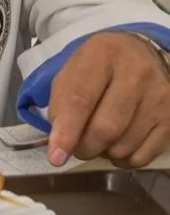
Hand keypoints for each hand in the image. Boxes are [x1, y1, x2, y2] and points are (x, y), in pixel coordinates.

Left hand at [47, 31, 169, 167]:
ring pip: (123, 146)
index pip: (81, 100)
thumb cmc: (100, 65)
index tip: (56, 157)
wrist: (140, 54)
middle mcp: (136, 73)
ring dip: (103, 153)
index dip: (67, 132)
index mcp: (103, 54)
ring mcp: (158, 96)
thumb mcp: (72, 70)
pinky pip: (142, 156)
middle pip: (106, 128)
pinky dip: (123, 160)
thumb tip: (59, 143)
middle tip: (77, 147)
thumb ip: (61, 103)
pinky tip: (117, 146)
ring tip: (98, 139)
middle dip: (84, 147)